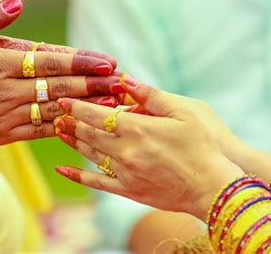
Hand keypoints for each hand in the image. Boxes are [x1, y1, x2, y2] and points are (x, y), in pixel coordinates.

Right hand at [0, 0, 123, 146]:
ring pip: (54, 111)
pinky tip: (82, 124)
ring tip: (112, 104)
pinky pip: (39, 133)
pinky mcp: (2, 135)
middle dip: (94, 84)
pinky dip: (62, 128)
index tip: (108, 62)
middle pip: (59, 86)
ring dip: (85, 107)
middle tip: (122, 82)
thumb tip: (18, 0)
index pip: (50, 61)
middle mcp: (6, 91)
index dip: (82, 61)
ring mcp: (5, 116)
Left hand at [54, 76, 242, 220]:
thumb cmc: (204, 146)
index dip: (78, 106)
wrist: (213, 187)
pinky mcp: (129, 191)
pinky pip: (97, 182)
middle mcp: (125, 151)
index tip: (64, 99)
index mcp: (138, 129)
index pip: (97, 114)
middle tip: (57, 114)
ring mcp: (125, 173)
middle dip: (72, 122)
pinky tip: (61, 169)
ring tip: (60, 131)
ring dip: (73, 141)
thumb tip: (125, 79)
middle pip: (89, 133)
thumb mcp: (184, 112)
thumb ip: (151, 95)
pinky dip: (77, 175)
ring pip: (90, 154)